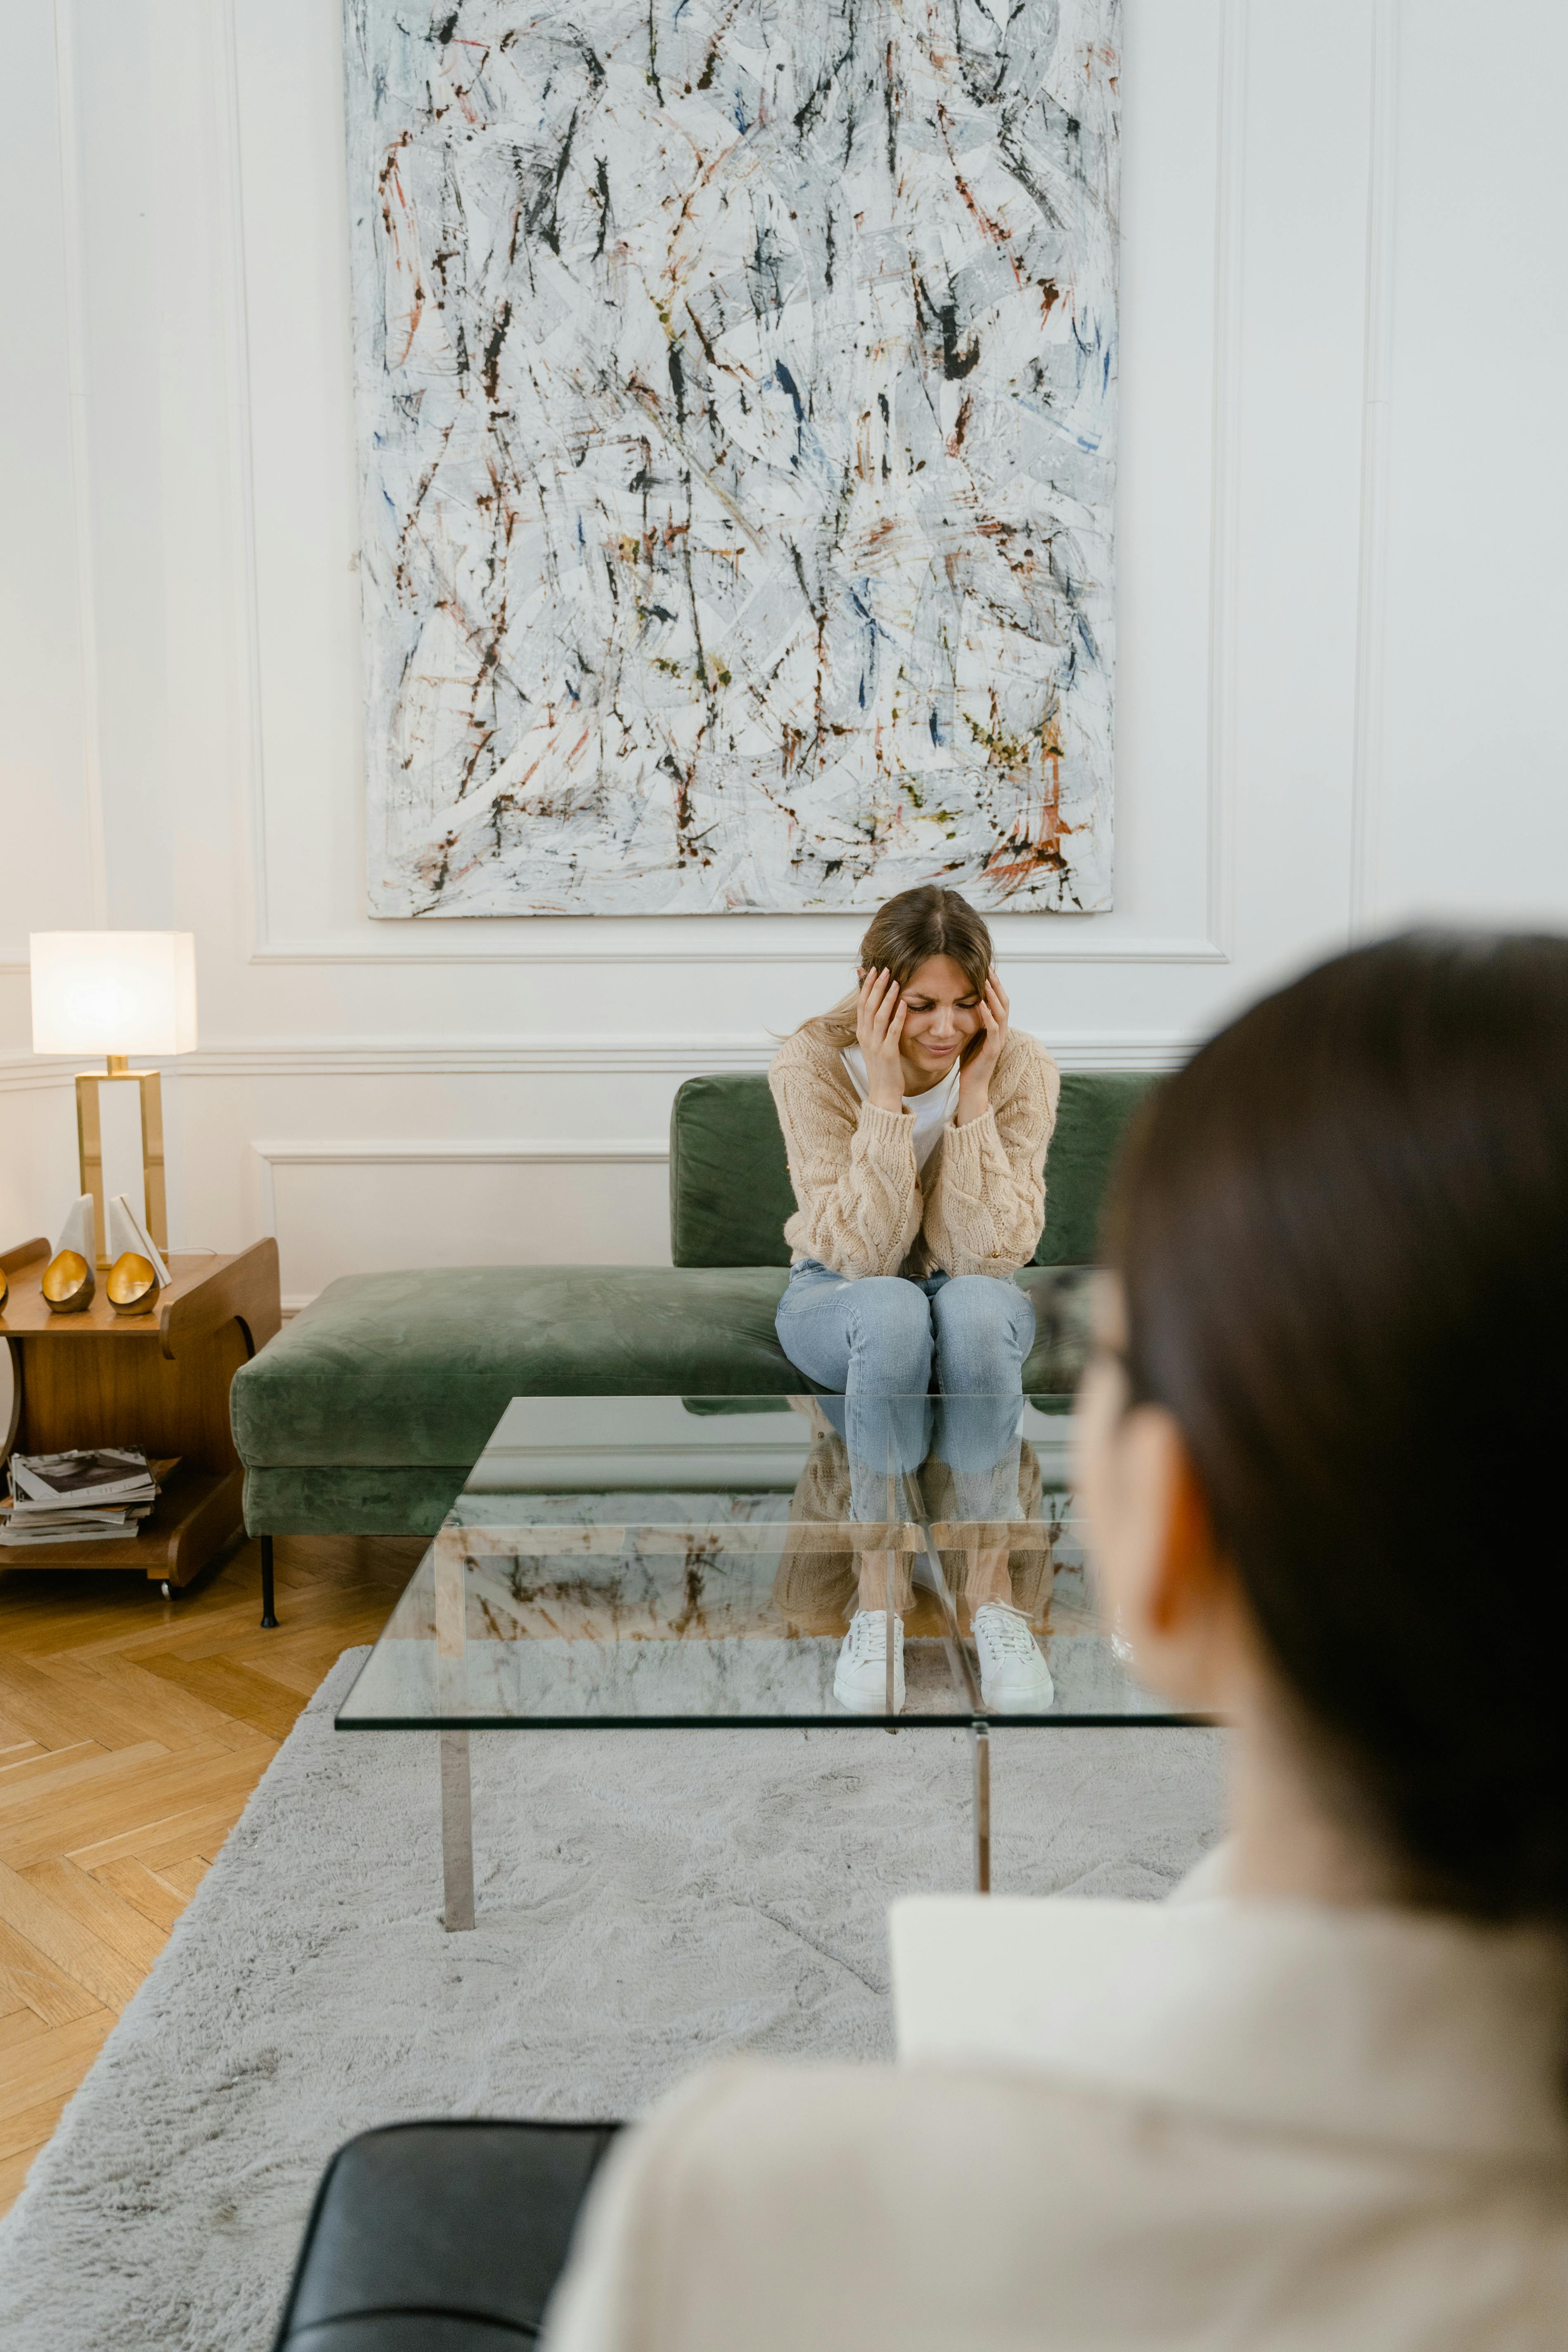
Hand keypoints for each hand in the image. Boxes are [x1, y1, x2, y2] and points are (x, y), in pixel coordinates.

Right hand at [856, 966, 907, 1112]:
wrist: (883, 1093)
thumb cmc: (883, 1068)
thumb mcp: (876, 1044)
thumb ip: (877, 1027)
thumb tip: (882, 1008)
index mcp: (862, 1033)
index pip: (861, 1004)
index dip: (866, 986)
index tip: (872, 970)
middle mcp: (866, 1037)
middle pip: (868, 1005)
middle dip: (875, 986)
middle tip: (884, 969)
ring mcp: (875, 1045)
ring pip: (878, 1015)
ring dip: (886, 997)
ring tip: (894, 981)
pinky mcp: (888, 1053)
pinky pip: (893, 1031)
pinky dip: (897, 1016)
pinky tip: (904, 1004)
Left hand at [956, 970, 1007, 1123]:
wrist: (972, 1086)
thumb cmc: (971, 1062)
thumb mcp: (971, 1036)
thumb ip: (973, 1021)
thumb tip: (965, 1004)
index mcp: (996, 1027)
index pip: (999, 1001)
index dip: (994, 985)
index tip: (986, 969)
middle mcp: (1001, 1032)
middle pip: (1004, 1002)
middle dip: (996, 985)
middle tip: (988, 968)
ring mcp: (999, 1041)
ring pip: (1001, 1013)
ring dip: (993, 996)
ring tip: (985, 981)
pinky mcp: (992, 1050)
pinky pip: (992, 1030)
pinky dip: (987, 1016)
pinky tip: (980, 1005)